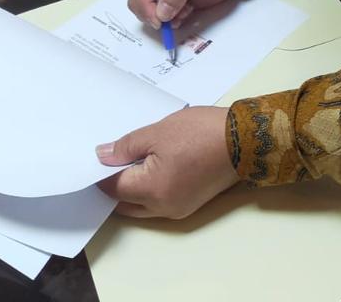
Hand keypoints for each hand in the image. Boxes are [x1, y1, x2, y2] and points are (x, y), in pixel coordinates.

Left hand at [96, 107, 236, 218]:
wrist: (245, 139)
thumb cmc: (200, 132)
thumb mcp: (158, 132)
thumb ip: (126, 146)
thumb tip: (102, 157)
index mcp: (152, 190)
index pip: (114, 188)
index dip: (101, 173)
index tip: (95, 157)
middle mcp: (163, 208)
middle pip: (126, 203)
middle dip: (114, 185)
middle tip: (109, 160)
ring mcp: (179, 208)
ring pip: (143, 206)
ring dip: (132, 189)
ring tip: (130, 160)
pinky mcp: (191, 203)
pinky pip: (160, 202)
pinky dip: (149, 189)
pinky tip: (150, 166)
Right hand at [128, 0, 237, 28]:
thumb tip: (161, 14)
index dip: (143, 4)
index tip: (156, 19)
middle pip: (139, 0)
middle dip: (151, 13)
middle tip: (165, 22)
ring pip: (151, 11)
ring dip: (164, 18)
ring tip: (183, 13)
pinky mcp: (174, 2)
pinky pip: (165, 16)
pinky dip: (173, 20)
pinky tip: (186, 13)